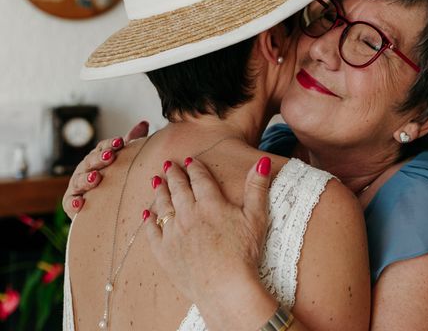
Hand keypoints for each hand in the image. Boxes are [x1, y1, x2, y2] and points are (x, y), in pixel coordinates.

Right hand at [61, 120, 148, 217]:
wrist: (106, 208)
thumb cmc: (116, 179)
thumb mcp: (124, 160)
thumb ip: (131, 142)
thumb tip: (144, 123)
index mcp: (97, 158)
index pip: (103, 148)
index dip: (111, 145)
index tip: (120, 142)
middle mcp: (85, 170)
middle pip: (90, 162)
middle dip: (99, 158)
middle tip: (109, 156)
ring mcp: (77, 186)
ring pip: (79, 180)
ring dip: (86, 179)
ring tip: (95, 177)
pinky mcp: (72, 204)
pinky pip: (70, 203)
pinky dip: (74, 203)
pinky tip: (80, 202)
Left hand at [144, 156, 271, 304]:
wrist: (225, 288)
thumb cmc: (244, 254)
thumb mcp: (256, 217)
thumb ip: (257, 187)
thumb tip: (260, 161)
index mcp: (210, 204)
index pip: (200, 179)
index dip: (195, 168)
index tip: (191, 160)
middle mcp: (188, 214)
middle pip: (178, 188)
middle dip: (173, 174)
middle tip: (168, 164)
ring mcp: (173, 233)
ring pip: (163, 205)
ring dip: (159, 191)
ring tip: (155, 181)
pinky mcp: (164, 252)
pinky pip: (152, 232)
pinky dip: (148, 221)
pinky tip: (146, 214)